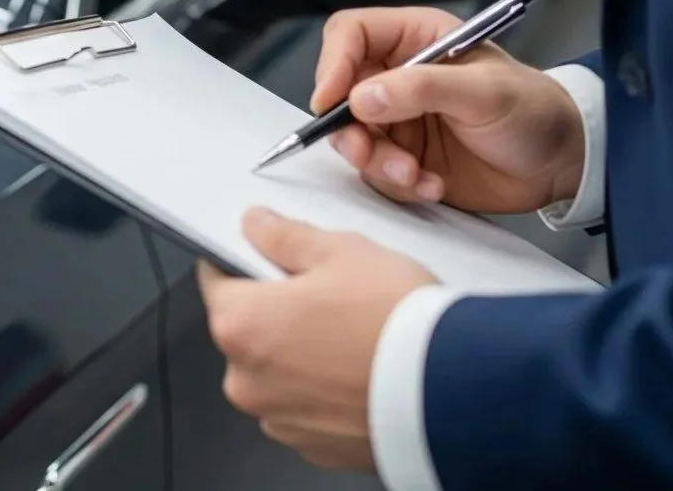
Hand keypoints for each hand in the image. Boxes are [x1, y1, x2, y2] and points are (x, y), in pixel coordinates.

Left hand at [198, 207, 435, 470]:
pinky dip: (325, 391)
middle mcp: (247, 381)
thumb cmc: (396, 321)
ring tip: (352, 336)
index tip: (260, 258)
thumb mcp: (340, 252)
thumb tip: (257, 226)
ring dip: (302, 356)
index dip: (240, 263)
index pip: (216, 282)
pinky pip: (307, 408)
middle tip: (328, 296)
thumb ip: (285, 237)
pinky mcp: (314, 447)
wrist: (456, 389)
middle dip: (279, 312)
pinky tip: (360, 371)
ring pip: (277, 373)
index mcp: (240, 325)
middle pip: (248, 332)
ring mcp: (279, 419)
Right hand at [312, 6, 585, 212]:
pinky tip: (432, 185)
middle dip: (351, 130)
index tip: (331, 101)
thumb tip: (362, 96)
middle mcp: (399, 77)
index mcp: (416, 41)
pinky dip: (398, 185)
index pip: (351, 35)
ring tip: (414, 175)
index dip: (332, 64)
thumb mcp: (483, 92)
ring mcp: (399, 120)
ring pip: (353, 139)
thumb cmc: (535, 111)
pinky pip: (376, 173)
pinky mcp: (404, 157)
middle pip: (340, 94)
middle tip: (369, 152)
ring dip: (376, 164)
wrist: (561, 165)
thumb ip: (421, 89)